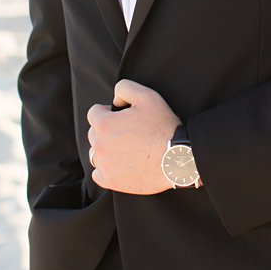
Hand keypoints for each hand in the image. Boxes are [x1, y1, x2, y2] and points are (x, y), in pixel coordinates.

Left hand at [87, 79, 179, 194]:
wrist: (176, 158)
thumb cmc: (163, 126)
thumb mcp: (148, 96)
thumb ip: (124, 88)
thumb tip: (114, 100)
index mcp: (104, 124)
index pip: (94, 112)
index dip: (109, 111)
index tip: (124, 116)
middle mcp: (99, 145)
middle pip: (94, 133)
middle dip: (107, 130)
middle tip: (130, 132)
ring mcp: (104, 165)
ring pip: (95, 153)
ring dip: (106, 149)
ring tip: (127, 148)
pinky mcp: (110, 181)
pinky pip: (97, 173)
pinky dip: (106, 168)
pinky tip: (122, 163)